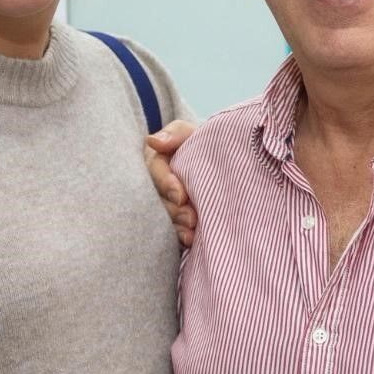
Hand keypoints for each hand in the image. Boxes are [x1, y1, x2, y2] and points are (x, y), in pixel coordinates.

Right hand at [144, 120, 197, 245]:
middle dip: (174, 211)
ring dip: (177, 226)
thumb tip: (153, 142)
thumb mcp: (189, 132)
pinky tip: (191, 241)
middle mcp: (156, 185)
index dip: (167, 184)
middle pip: (158, 200)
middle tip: (192, 219)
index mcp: (155, 161)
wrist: (220, 158)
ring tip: (192, 233)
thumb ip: (175, 134)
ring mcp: (165, 203)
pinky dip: (181, 237)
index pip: (156, 172)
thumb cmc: (202, 143)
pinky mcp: (176, 219)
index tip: (181, 196)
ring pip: (165, 218)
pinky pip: (173, 230)